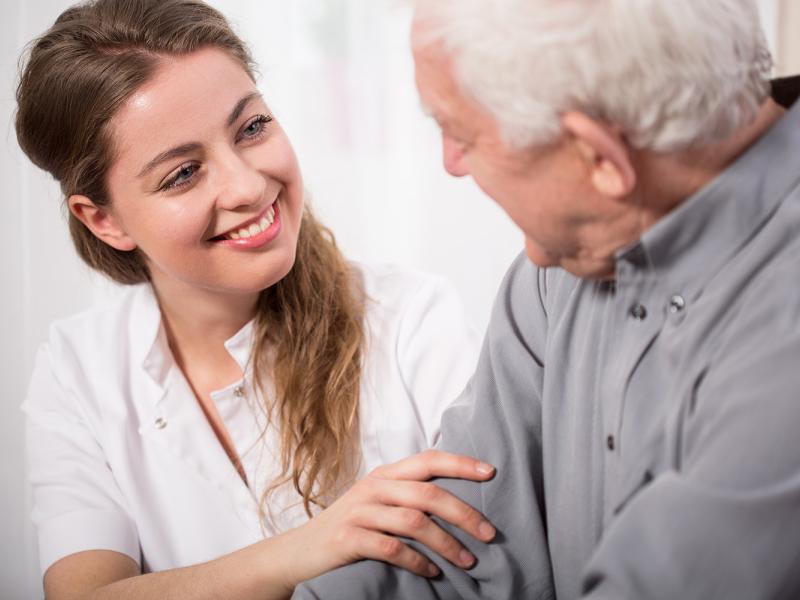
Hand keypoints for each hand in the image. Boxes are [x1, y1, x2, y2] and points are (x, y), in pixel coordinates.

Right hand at [283, 450, 496, 585]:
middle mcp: (373, 487)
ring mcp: (359, 512)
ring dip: (447, 543)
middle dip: (464, 513)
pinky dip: (417, 561)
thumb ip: (408, 496)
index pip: (428, 459)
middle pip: (428, 493)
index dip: (460, 463)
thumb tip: (459, 502)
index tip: (491, 472)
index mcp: (384, 474)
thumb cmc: (350, 527)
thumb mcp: (377, 503)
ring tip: (468, 560)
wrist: (299, 552)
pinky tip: (433, 572)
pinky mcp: (348, 539)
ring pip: (414, 522)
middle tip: (489, 533)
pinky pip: (392, 549)